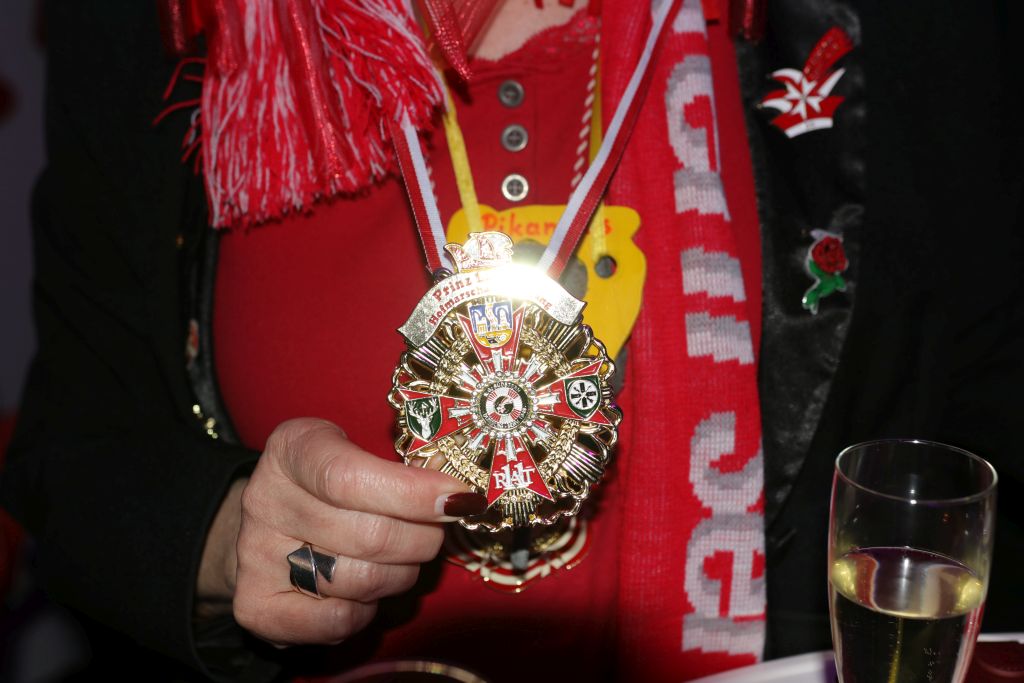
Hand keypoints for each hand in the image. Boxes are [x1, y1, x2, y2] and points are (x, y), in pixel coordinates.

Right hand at [196, 418, 485, 645]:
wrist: (275, 525)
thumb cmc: (334, 485)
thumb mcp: (361, 454)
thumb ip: (402, 471)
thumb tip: (459, 499)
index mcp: (293, 448)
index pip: (349, 477)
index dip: (411, 494)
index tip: (458, 501)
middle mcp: (265, 499)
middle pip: (367, 535)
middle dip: (421, 540)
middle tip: (434, 535)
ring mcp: (255, 554)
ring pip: (359, 580)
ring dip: (400, 575)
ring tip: (401, 561)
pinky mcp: (255, 606)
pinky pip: (336, 619)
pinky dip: (368, 610)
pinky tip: (369, 591)